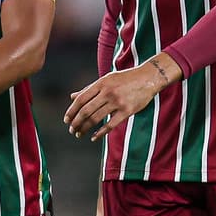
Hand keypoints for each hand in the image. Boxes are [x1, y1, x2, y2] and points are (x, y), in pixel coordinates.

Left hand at [64, 56, 179, 141]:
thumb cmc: (125, 79)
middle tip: (71, 130)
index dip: (71, 110)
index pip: (81, 99)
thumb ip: (89, 89)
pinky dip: (100, 132)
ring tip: (79, 134)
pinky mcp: (127, 111)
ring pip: (96, 118)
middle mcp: (108, 92)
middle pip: (86, 110)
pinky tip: (94, 137)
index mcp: (101, 83)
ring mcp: (118, 102)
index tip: (66, 119)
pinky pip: (111, 124)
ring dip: (85, 128)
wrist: (149, 77)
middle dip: (76, 122)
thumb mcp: (106, 79)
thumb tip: (72, 97)